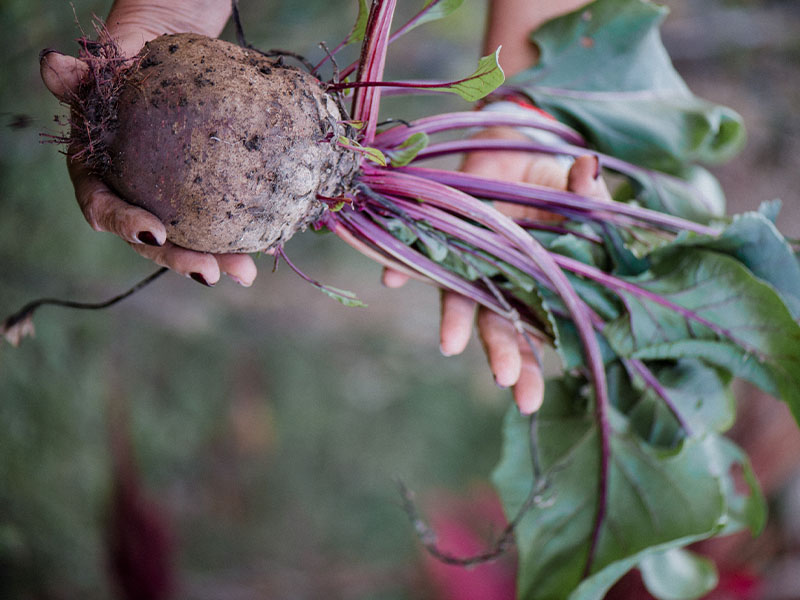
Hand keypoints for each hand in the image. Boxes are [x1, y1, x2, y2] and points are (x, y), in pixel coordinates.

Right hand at [39, 0, 255, 286]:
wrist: (173, 46)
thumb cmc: (136, 52)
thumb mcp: (112, 60)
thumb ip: (86, 77)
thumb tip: (53, 67)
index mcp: (99, 171)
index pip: (103, 206)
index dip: (125, 225)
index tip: (155, 232)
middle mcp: (133, 192)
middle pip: (149, 238)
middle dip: (178, 260)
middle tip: (209, 272)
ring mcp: (169, 197)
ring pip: (189, 237)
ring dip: (217, 259)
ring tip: (245, 271)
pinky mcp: (203, 192)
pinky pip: (219, 219)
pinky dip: (241, 234)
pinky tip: (268, 245)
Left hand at [383, 127, 608, 413]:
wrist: (510, 151)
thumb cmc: (550, 181)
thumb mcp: (572, 185)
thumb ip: (584, 188)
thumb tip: (589, 169)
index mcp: (538, 281)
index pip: (538, 332)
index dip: (532, 366)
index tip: (529, 400)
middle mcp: (500, 281)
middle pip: (499, 326)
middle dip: (502, 355)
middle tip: (505, 384)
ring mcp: (469, 262)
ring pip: (460, 298)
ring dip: (455, 322)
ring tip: (451, 345)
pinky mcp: (441, 237)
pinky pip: (414, 256)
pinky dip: (401, 267)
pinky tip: (391, 280)